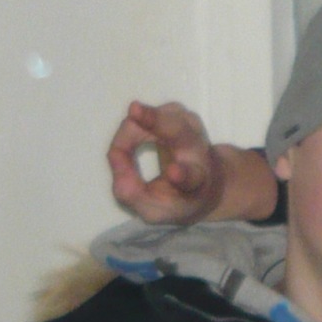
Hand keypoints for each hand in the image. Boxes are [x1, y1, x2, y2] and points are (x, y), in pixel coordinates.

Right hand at [106, 100, 227, 224]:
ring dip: (130, 133)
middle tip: (134, 111)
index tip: (173, 172)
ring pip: (157, 117)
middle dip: (158, 120)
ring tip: (121, 156)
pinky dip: (131, 129)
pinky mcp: (177, 111)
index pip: (190, 176)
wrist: (207, 181)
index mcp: (197, 179)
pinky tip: (128, 144)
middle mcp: (198, 149)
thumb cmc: (177, 197)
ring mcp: (189, 124)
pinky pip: (146, 115)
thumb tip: (114, 157)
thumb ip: (131, 193)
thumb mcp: (155, 210)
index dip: (180, 175)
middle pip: (178, 130)